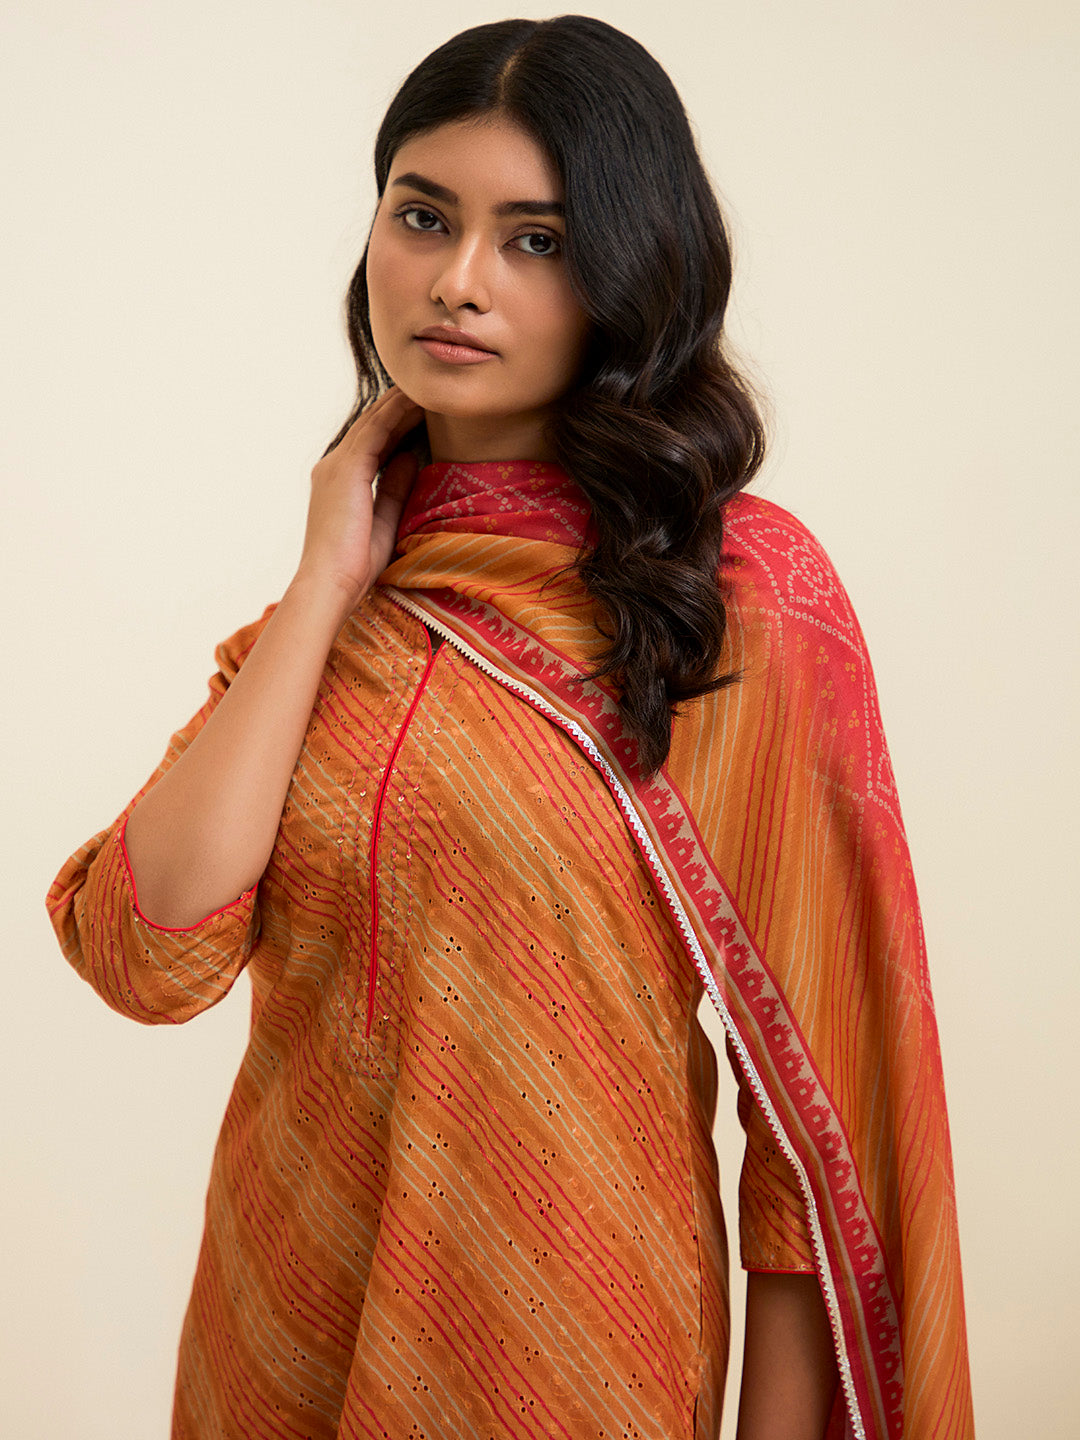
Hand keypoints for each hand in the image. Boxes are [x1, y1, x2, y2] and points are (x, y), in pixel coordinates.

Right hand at [297, 387, 424, 605]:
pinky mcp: (346, 469)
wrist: (330, 582)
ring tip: (426, 384)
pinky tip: (416, 399)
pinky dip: (396, 412)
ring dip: (400, 402)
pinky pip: (376, 431)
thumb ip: (395, 487)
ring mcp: (337, 465)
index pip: (373, 444)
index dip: (398, 424)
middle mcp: (333, 467)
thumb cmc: (356, 566)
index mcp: (340, 482)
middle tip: (427, 386)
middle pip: (372, 426)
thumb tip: (410, 457)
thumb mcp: (386, 520)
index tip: (423, 410)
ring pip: (374, 422)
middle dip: (399, 405)